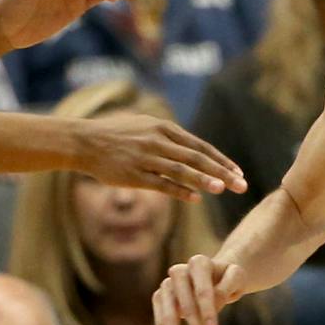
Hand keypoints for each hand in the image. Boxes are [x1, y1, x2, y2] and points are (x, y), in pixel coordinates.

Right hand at [75, 112, 246, 201]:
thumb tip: (196, 153)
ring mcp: (145, 158)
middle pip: (196, 158)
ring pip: (181, 170)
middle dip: (222, 172)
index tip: (239, 173)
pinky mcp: (133, 175)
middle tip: (242, 185)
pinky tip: (196, 198)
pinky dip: (179, 191)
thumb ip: (171, 138)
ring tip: (222, 189)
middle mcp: (157, 141)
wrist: (82, 141)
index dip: (222, 161)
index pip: (201, 146)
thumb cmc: (117, 134)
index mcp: (164, 129)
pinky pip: (160, 184)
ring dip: (203, 180)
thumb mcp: (146, 126)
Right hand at [153, 253, 248, 324]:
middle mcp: (178, 271)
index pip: (202, 290)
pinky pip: (161, 320)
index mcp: (199, 263)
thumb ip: (227, 287)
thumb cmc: (229, 277)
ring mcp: (166, 285)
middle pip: (185, 305)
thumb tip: (214, 303)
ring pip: (167, 314)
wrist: (216, 275)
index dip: (208, 310)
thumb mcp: (237, 278)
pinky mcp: (160, 298)